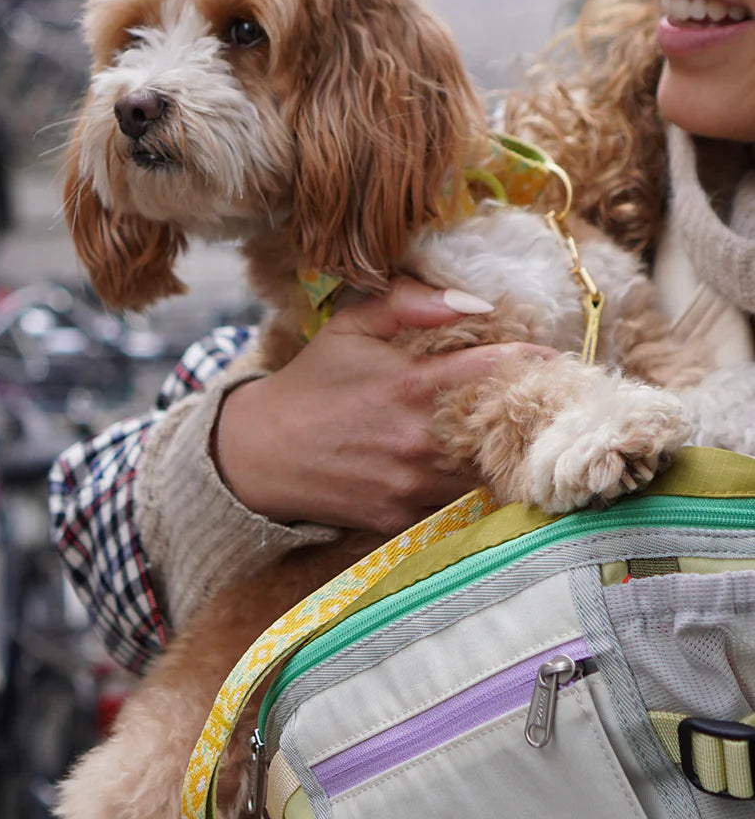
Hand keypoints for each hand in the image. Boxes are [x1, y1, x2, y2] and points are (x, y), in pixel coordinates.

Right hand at [214, 277, 555, 534]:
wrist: (259, 457)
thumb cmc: (310, 386)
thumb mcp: (349, 327)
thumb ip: (408, 302)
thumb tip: (474, 300)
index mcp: (410, 386)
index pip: (496, 371)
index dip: (536, 364)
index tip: (558, 361)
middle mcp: (419, 440)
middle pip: (504, 432)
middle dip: (530, 417)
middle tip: (556, 406)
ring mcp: (411, 485)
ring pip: (486, 475)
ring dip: (505, 458)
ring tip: (523, 441)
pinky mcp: (401, 518)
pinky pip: (454, 505)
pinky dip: (467, 489)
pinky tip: (472, 474)